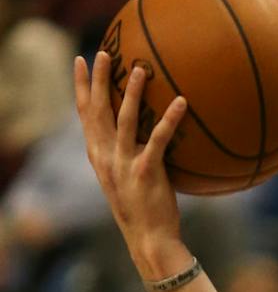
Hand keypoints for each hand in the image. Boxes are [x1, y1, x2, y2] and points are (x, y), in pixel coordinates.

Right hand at [74, 53, 188, 280]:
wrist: (149, 240)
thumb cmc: (143, 211)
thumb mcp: (127, 180)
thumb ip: (128, 155)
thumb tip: (143, 135)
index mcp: (99, 157)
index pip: (85, 115)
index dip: (82, 87)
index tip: (81, 62)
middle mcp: (106, 157)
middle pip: (98, 110)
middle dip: (100, 79)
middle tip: (105, 51)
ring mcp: (124, 164)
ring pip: (124, 119)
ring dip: (131, 92)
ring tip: (140, 68)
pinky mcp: (146, 172)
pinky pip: (158, 139)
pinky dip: (169, 119)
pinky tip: (182, 102)